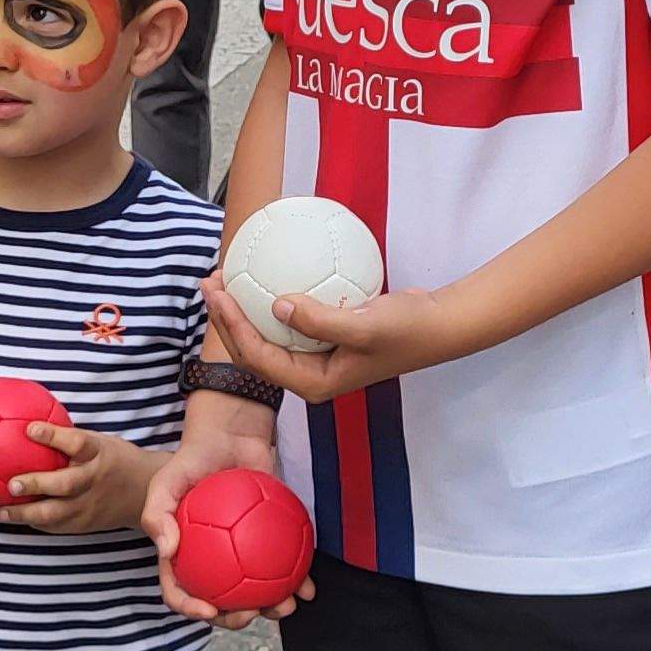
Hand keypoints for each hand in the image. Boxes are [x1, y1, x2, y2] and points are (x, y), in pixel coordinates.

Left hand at [0, 425, 156, 534]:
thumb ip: (68, 437)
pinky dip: (35, 523)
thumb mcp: (98, 441)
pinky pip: (57, 526)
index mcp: (98, 453)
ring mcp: (90, 505)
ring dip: (27, 513)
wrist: (144, 493)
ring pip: (56, 513)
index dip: (53, 436)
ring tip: (2, 511)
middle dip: (36, 485)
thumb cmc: (112, 459)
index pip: (76, 442)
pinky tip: (13, 518)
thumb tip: (25, 418)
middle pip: (64, 484)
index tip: (29, 428)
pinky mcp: (85, 525)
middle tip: (11, 483)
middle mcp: (94, 480)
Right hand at [142, 425, 303, 627]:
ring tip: (287, 605)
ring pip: (256, 592)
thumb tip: (167, 551)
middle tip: (252, 612)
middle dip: (236, 618)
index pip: (180, 589)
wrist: (231, 437)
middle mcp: (211, 562)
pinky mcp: (270, 544)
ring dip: (273, 606)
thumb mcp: (164, 482)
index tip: (209, 609)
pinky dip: (297, 579)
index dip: (191, 607)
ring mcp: (242, 556)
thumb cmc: (193, 460)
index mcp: (183, 556)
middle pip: (220, 601)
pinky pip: (284, 567)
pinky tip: (308, 587)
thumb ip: (157, 514)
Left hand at [196, 272, 468, 404]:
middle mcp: (309, 373)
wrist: (438, 324)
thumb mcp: (365, 325)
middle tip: (211, 280)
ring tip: (228, 274)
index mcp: (312, 382)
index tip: (218, 291)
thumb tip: (277, 305)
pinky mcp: (325, 336)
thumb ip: (320, 320)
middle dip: (226, 317)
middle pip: (253, 347)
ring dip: (244, 306)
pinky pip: (289, 316)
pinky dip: (272, 296)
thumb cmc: (406, 329)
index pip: (257, 357)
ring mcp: (316, 356)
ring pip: (267, 333)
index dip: (231, 325)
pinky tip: (267, 268)